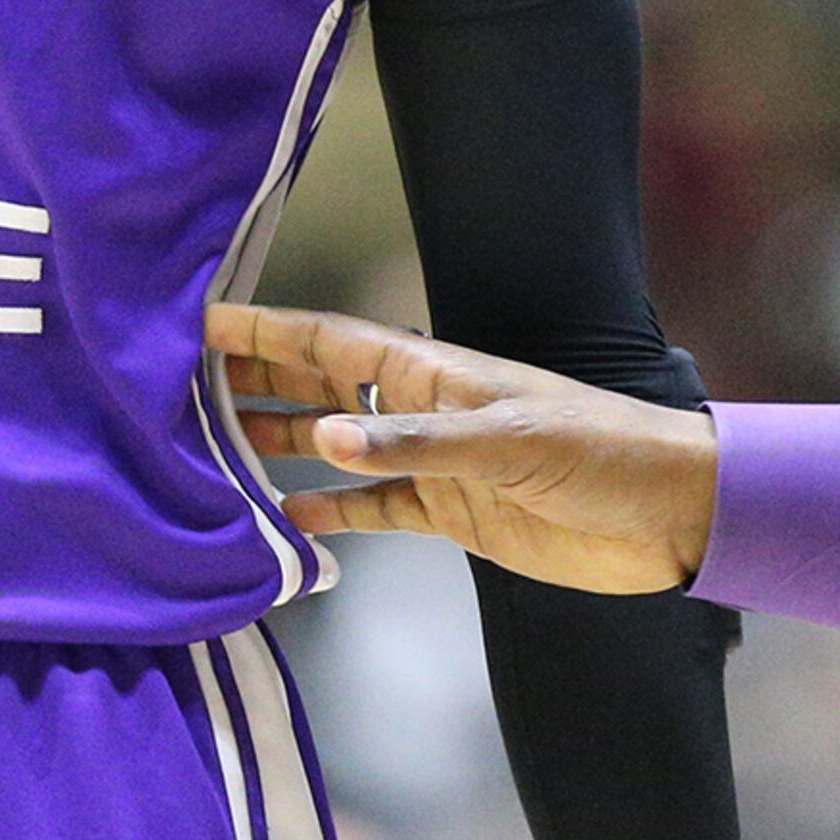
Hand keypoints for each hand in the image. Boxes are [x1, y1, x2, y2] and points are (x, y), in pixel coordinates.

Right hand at [206, 304, 717, 592]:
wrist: (666, 514)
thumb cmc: (600, 452)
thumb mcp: (510, 441)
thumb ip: (414, 444)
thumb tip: (321, 442)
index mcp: (435, 371)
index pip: (332, 343)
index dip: (266, 331)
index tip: (199, 320)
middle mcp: (424, 409)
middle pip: (321, 389)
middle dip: (253, 383)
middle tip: (173, 387)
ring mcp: (435, 461)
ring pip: (337, 448)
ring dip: (278, 445)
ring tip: (207, 450)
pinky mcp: (452, 513)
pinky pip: (374, 509)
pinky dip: (328, 513)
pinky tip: (283, 519)